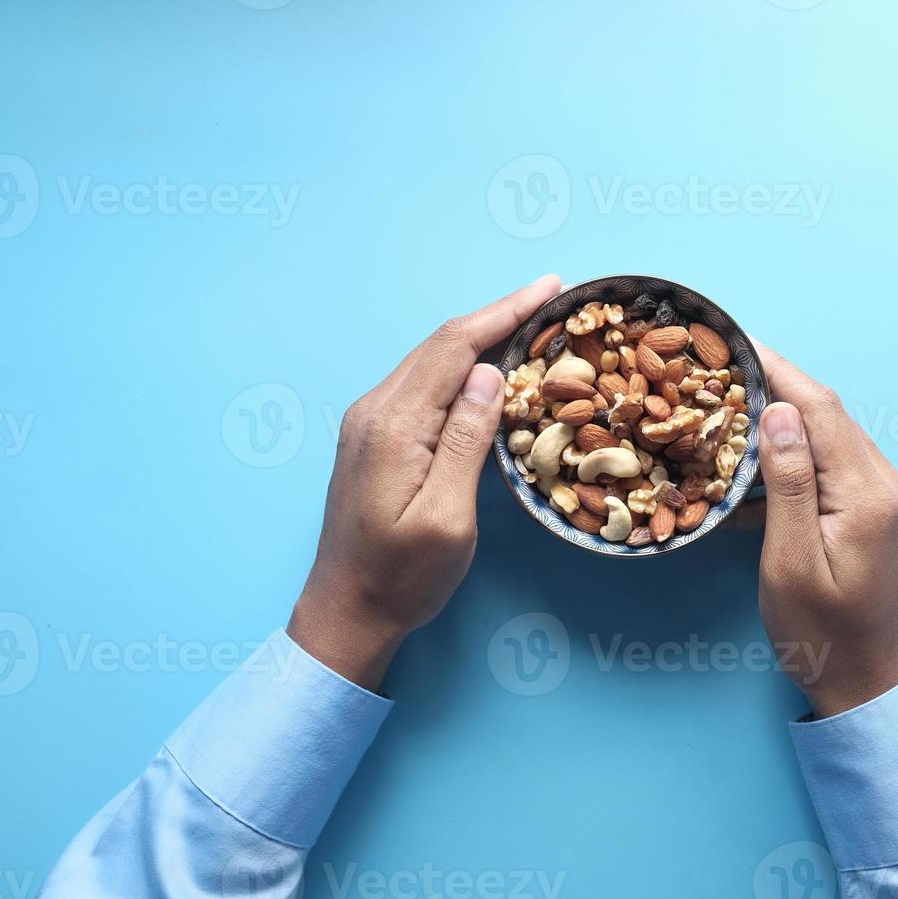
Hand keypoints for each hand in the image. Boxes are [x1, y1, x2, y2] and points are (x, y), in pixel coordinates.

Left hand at [288, 276, 561, 689]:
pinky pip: (421, 384)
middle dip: (496, 316)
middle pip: (440, 344)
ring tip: (529, 324)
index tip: (549, 288)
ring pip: (430, 361)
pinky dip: (459, 367)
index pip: (453, 347)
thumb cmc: (402, 577)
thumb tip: (489, 374)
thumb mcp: (447, 516)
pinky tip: (487, 371)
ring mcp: (369, 423)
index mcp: (393, 425)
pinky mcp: (374, 438)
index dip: (504, 312)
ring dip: (479, 338)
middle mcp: (374, 411)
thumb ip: (465, 440)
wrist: (346, 611)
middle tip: (551, 300)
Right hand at [756, 345, 897, 718]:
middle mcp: (891, 488)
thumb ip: (788, 484)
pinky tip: (761, 462)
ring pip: (834, 438)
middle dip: (780, 386)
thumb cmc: (820, 636)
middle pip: (831, 417)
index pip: (821, 410)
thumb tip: (780, 413)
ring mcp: (892, 501)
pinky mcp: (883, 515)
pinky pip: (838, 467)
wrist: (867, 687)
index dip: (778, 370)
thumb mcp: (790, 563)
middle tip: (724, 367)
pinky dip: (800, 456)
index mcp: (870, 497)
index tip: (736, 342)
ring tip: (734, 403)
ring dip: (788, 420)